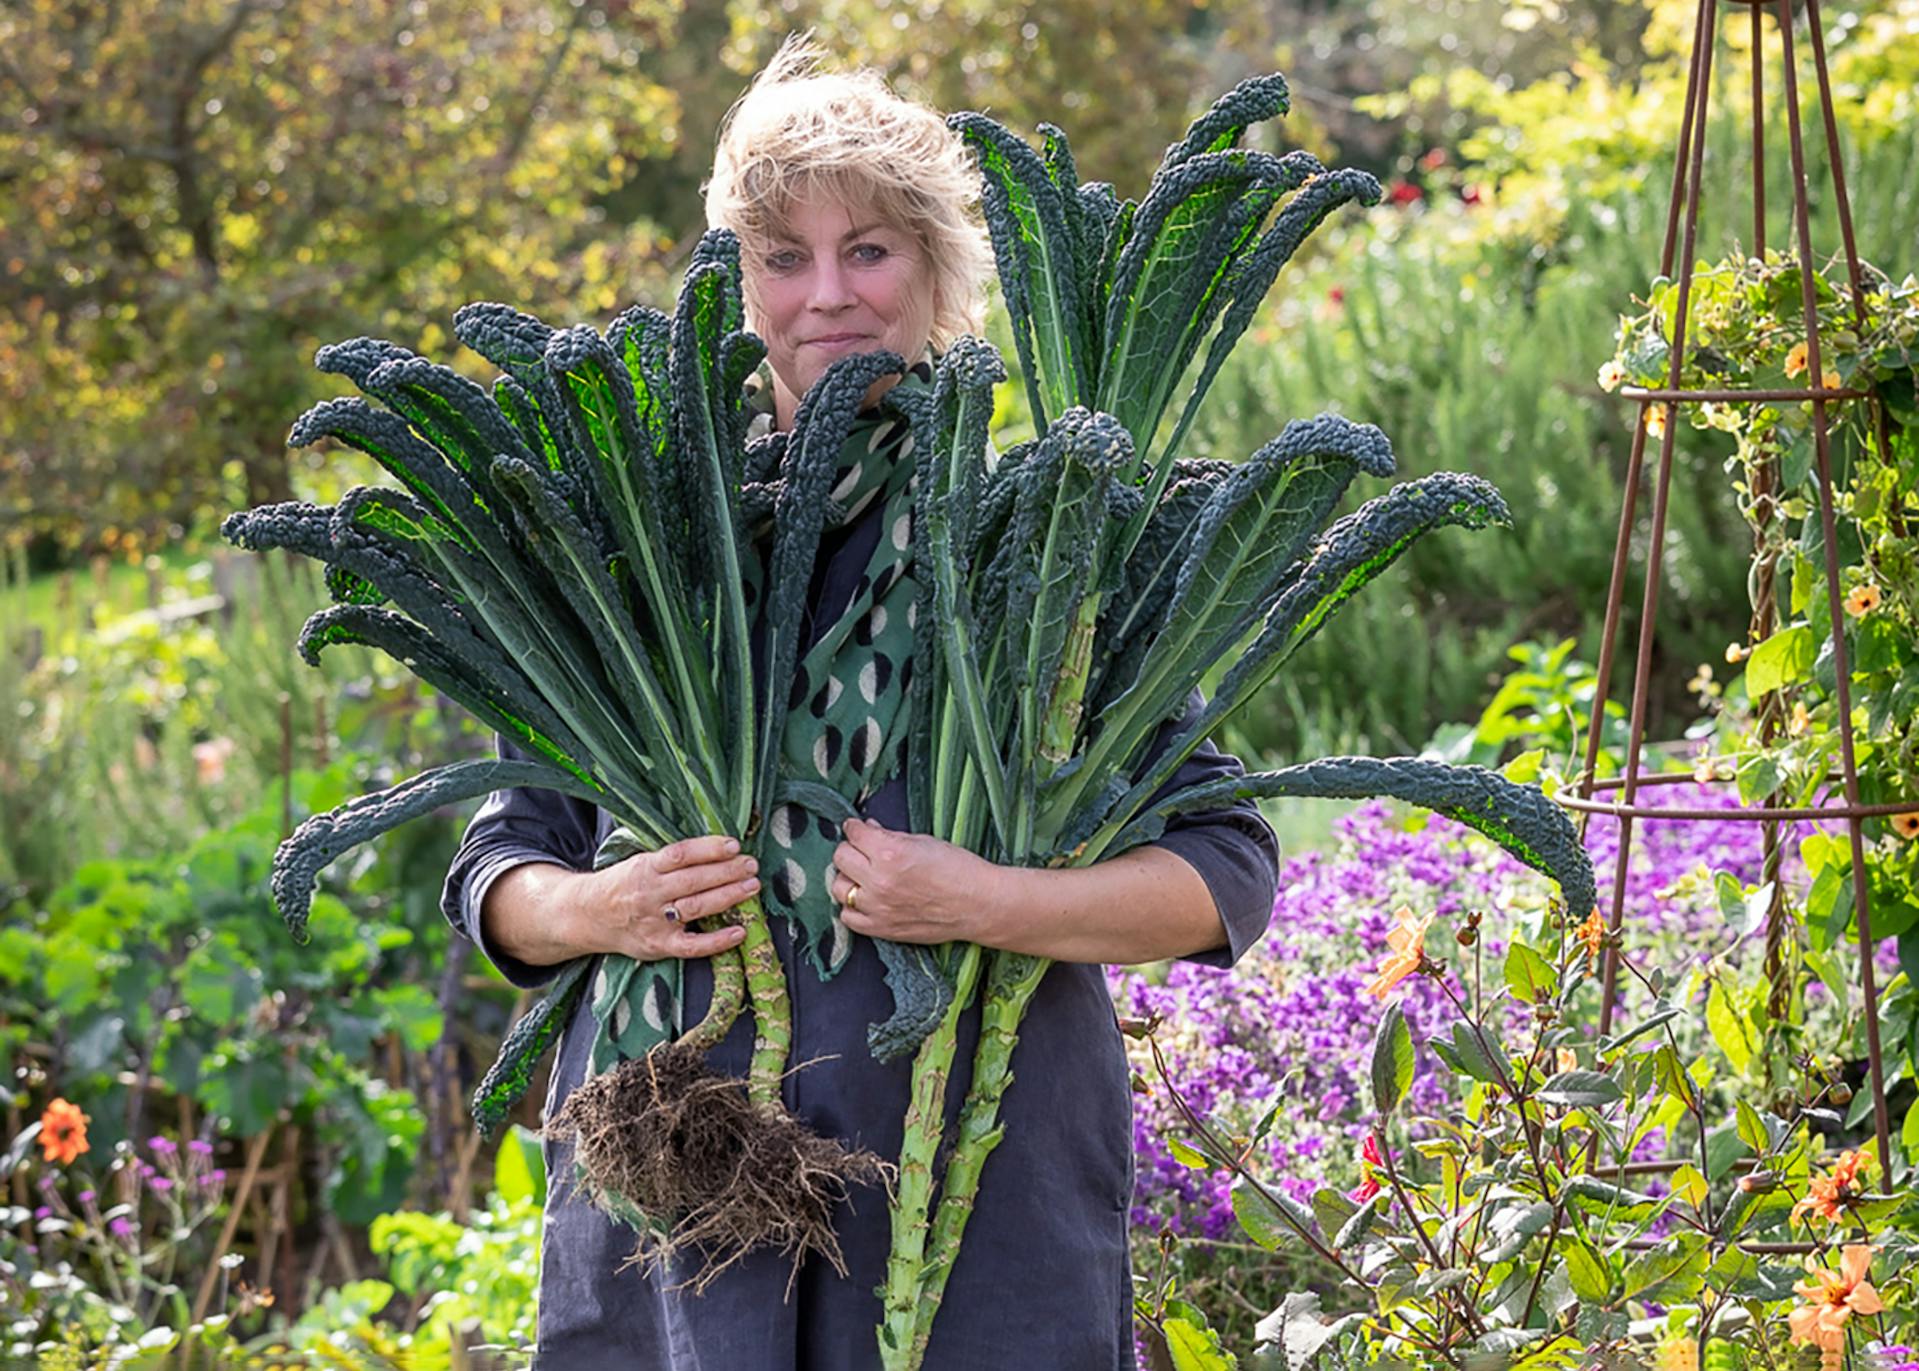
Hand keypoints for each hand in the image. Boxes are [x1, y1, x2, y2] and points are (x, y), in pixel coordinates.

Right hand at [568, 835, 759, 961]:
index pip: (681, 854)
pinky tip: (739, 931)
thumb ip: (671, 858)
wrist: (587, 916)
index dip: (709, 848)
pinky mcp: (658, 945)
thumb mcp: (639, 862)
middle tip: (751, 865)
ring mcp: (654, 921)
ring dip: (728, 896)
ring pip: (696, 907)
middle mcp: (650, 893)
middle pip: (693, 880)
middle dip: (727, 871)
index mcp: (645, 867)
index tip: (734, 845)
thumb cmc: (623, 885)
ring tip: (751, 887)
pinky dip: (717, 941)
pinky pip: (692, 946)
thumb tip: (715, 845)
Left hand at [829, 817, 1007, 945]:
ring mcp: (878, 907)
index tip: (857, 829)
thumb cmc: (958, 869)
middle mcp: (879, 881)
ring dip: (848, 878)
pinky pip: (848, 917)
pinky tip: (865, 899)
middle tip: (864, 851)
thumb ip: (890, 837)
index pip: (853, 833)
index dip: (855, 828)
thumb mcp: (924, 841)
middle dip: (851, 849)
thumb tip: (868, 830)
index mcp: (890, 854)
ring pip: (838, 887)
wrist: (978, 904)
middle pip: (841, 857)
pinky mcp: (882, 928)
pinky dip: (852, 907)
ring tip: (863, 876)